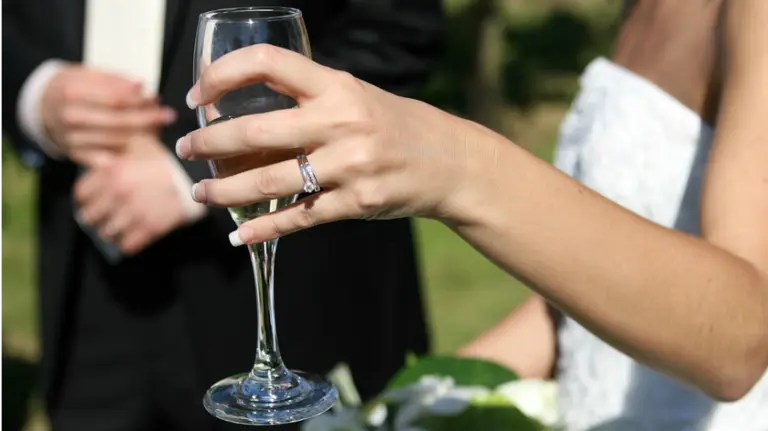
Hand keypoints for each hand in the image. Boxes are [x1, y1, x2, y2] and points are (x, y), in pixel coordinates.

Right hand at [41, 64, 175, 164]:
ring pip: (118, 141)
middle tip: (167, 115)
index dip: (140, 100)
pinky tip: (144, 145)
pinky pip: (109, 159)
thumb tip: (140, 86)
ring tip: (159, 127)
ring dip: (143, 135)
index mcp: (72, 92)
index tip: (156, 97)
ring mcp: (73, 139)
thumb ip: (115, 80)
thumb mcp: (88, 73)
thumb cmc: (73, 86)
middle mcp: (71, 118)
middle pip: (119, 122)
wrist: (44, 106)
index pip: (115, 99)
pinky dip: (129, 153)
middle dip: (148, 118)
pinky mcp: (77, 155)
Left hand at [74, 136, 189, 254]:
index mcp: (111, 171)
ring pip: (106, 234)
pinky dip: (128, 243)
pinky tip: (133, 235)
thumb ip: (112, 150)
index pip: (80, 195)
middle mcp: (118, 193)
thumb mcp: (137, 143)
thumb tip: (96, 160)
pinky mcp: (150, 228)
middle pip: (89, 217)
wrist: (197, 173)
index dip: (86, 199)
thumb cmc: (166, 157)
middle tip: (105, 215)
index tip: (94, 200)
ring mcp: (134, 212)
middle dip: (96, 217)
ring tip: (119, 227)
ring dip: (112, 232)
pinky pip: (127, 245)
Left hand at [176, 44, 481, 245]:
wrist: (449, 161)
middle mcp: (341, 122)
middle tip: (186, 149)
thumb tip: (248, 108)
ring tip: (202, 192)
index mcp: (337, 86)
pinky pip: (298, 219)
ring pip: (268, 182)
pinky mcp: (356, 203)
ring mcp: (349, 166)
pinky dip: (262, 230)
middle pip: (254, 132)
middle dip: (208, 143)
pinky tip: (238, 235)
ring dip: (224, 190)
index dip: (221, 75)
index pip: (267, 63)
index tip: (197, 94)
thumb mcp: (356, 95)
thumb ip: (310, 98)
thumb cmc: (396, 124)